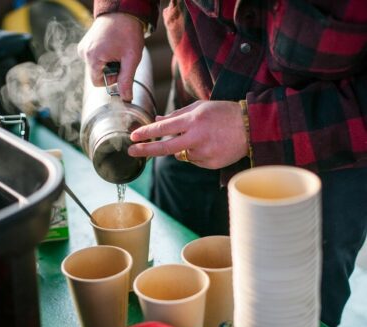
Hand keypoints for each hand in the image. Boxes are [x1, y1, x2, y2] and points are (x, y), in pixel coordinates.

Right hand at [77, 13, 143, 101]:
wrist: (123, 11)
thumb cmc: (128, 32)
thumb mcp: (131, 58)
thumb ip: (127, 80)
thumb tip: (126, 98)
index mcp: (93, 57)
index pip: (98, 83)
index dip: (111, 79)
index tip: (120, 67)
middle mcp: (84, 53)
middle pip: (96, 74)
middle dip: (109, 70)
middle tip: (120, 57)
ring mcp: (82, 47)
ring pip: (95, 66)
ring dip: (106, 62)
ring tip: (115, 49)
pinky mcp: (84, 44)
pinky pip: (92, 58)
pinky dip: (102, 56)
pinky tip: (110, 45)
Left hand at [127, 101, 248, 168]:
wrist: (252, 127)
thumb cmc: (223, 113)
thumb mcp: (200, 107)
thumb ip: (176, 114)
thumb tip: (156, 120)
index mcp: (193, 121)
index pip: (163, 128)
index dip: (146, 132)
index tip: (133, 136)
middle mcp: (197, 138)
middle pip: (164, 148)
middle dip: (145, 150)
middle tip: (131, 151)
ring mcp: (204, 153)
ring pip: (180, 155)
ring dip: (182, 148)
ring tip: (201, 137)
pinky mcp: (211, 164)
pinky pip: (194, 161)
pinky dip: (196, 154)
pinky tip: (209, 145)